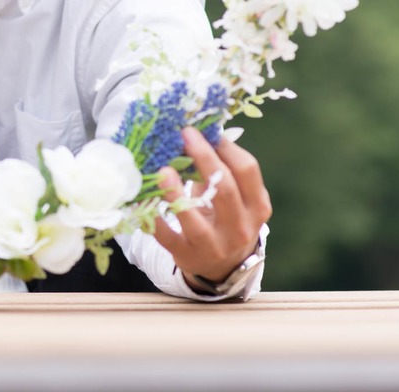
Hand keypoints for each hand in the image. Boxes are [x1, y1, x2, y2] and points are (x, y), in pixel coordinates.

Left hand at [153, 127, 271, 285]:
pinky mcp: (187, 255)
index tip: (206, 130)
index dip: (227, 147)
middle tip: (185, 135)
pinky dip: (153, 219)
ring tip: (163, 170)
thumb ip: (221, 171)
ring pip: (196, 219)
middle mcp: (239, 228)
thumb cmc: (225, 220)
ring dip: (176, 193)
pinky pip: (167, 237)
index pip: (247, 171)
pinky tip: (141, 201)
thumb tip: (200, 132)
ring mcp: (213, 245)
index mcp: (256, 206)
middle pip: (224, 189)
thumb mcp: (235, 199)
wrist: (222, 268)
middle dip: (204, 159)